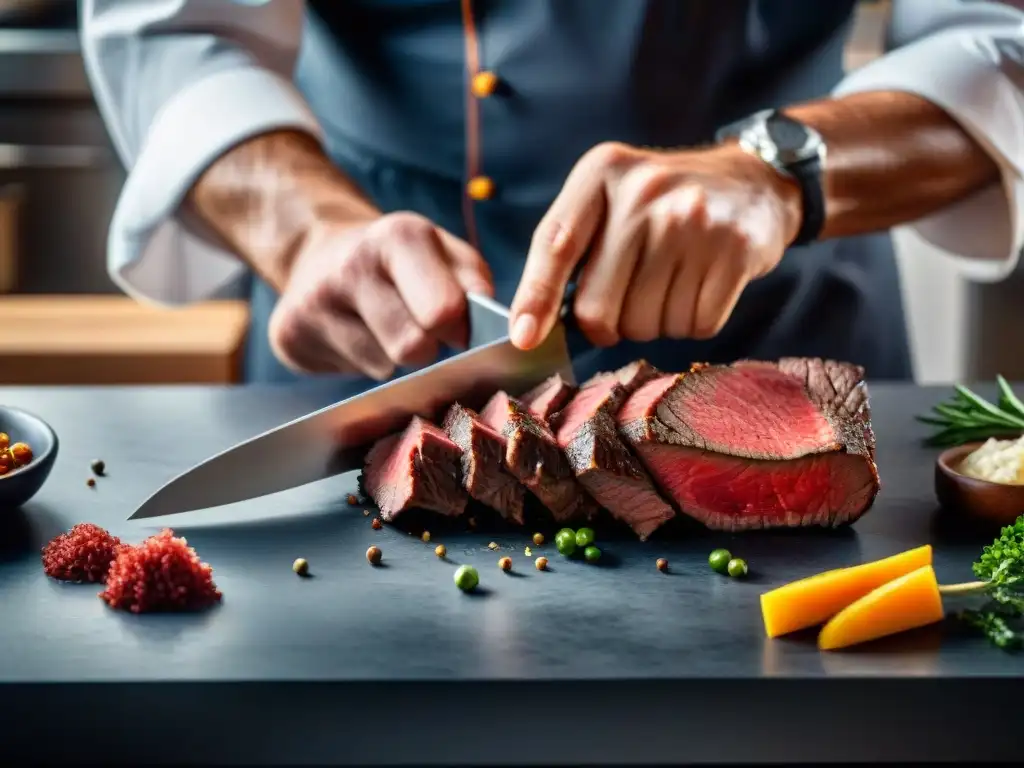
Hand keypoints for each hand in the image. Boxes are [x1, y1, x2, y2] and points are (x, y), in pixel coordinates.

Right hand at [268, 212, 492, 379]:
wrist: (320, 254)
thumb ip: (476, 285)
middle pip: (412, 349)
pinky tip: (354, 338)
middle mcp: (351, 265)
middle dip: (426, 351)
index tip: (458, 330)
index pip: (443, 312)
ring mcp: (313, 302)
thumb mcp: (446, 255)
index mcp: (398, 237)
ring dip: (392, 360)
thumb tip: (501, 326)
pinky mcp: (288, 336)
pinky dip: (360, 364)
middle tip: (420, 333)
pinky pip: (346, 376)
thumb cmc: (404, 263)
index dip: (459, 331)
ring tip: (383, 330)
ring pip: (380, 369)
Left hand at [508, 141, 801, 348]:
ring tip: (671, 281)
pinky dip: (692, 321)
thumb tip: (531, 329)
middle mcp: (645, 191)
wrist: (753, 182)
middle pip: (600, 307)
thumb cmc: (662, 204)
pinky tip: (700, 286)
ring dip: (653, 322)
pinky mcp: (736, 250)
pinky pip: (694, 326)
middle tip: (629, 298)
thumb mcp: (609, 198)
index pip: (556, 245)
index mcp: (602, 172)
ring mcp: (694, 220)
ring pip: (646, 325)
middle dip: (609, 323)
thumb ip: (569, 249)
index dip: (536, 298)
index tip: (524, 339)